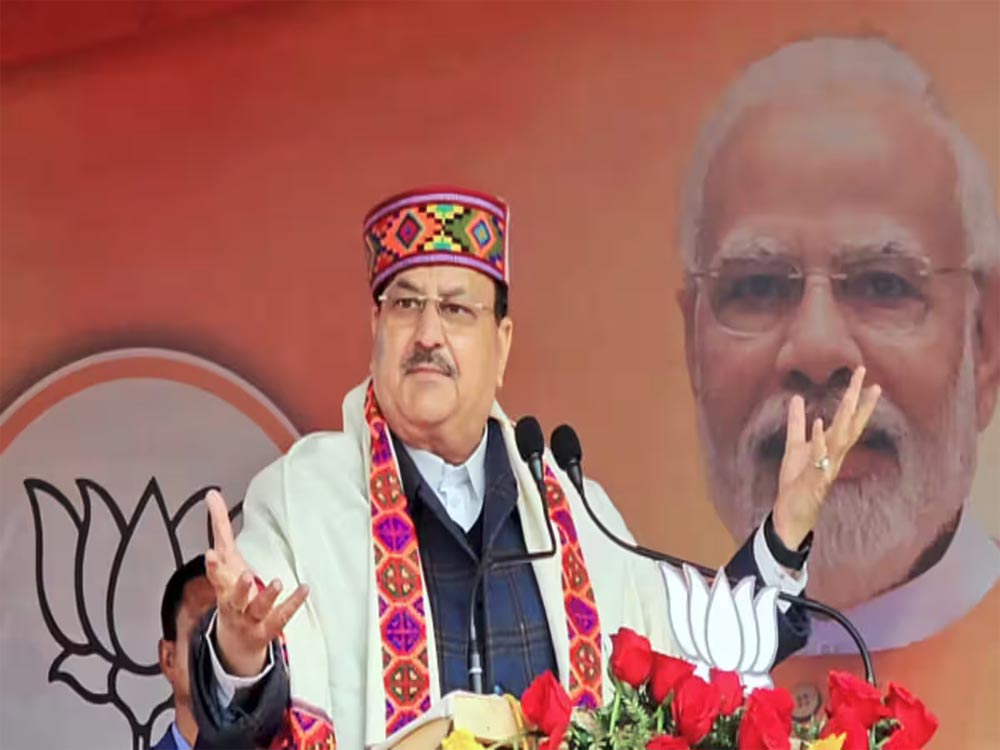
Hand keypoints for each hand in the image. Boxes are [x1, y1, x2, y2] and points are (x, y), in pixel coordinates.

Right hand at [204, 489, 308, 676]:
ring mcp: (251, 618)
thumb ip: (220, 526)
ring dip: (266, 597)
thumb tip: (211, 493)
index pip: (215, 575)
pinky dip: (293, 603)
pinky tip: (304, 589)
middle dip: (237, 586)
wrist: (234, 642)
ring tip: (276, 581)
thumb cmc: (231, 590)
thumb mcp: (225, 560)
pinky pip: (281, 616)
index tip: (210, 554)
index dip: (212, 566)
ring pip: (257, 609)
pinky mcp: (268, 628)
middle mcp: (234, 603)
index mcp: (223, 585)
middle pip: (232, 597)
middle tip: (245, 575)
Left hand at [773, 366, 881, 549]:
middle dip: (859, 399)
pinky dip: (820, 440)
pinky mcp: (814, 479)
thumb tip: (797, 397)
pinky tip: (819, 422)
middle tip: (866, 374)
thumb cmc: (797, 481)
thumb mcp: (794, 446)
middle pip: (850, 423)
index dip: (856, 396)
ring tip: (852, 392)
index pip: (848, 418)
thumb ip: (796, 423)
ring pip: (840, 438)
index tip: (863, 373)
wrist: (791, 513)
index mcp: (832, 446)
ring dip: (846, 416)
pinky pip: (818, 458)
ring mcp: (827, 467)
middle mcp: (835, 455)